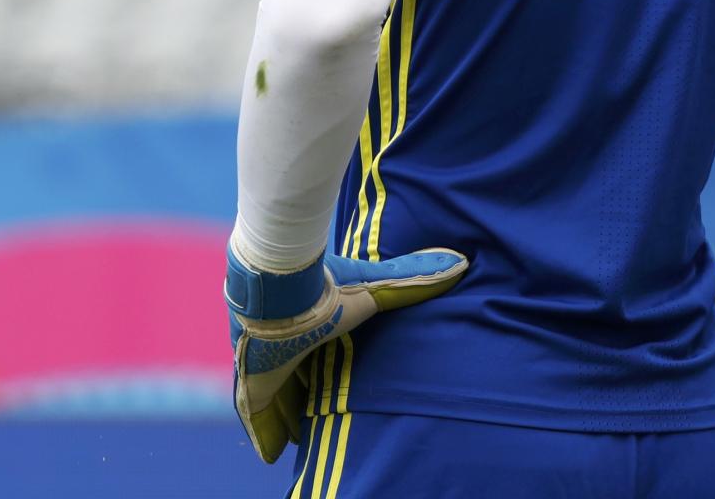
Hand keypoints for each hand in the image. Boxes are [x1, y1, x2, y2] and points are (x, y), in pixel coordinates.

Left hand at [225, 243, 467, 462]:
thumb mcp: (374, 287)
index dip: (331, 365)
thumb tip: (460, 261)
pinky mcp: (254, 386)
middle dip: (310, 394)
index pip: (324, 351)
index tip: (342, 381)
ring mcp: (269, 367)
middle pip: (302, 377)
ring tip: (305, 438)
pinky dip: (265, 433)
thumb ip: (411, 279)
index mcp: (316, 325)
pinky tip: (271, 451)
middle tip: (325, 416)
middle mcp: (291, 347)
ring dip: (289, 415)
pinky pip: (258, 416)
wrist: (276, 291)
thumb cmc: (326, 290)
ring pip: (281, 398)